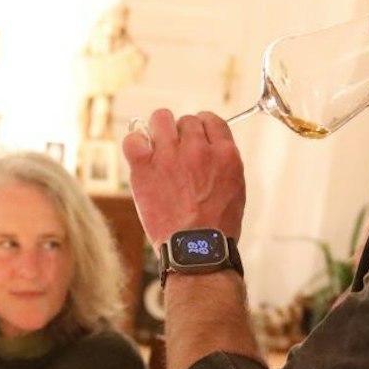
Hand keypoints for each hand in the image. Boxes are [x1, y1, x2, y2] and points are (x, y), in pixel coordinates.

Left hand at [124, 110, 246, 247]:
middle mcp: (198, 149)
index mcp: (225, 154)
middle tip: (177, 154)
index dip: (202, 127)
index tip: (196, 138)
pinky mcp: (145, 168)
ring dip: (159, 130)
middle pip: (186, 121)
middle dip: (182, 134)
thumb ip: (222, 162)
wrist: (196, 249)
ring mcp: (170, 157)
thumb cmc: (216, 226)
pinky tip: (140, 155)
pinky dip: (135, 142)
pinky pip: (133, 139)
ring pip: (161, 119)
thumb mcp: (235, 188)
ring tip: (158, 148)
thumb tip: (209, 147)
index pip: (211, 120)